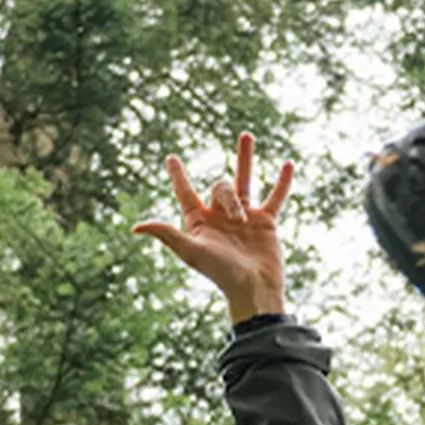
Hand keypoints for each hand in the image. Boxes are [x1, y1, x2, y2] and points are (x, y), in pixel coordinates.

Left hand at [133, 130, 293, 322]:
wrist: (254, 289)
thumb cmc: (221, 273)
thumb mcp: (191, 251)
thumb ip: (167, 234)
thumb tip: (136, 227)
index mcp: (201, 223)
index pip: (186, 193)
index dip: (178, 176)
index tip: (171, 158)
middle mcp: (221, 218)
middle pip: (220, 187)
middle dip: (229, 197)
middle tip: (238, 218)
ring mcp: (245, 218)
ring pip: (243, 180)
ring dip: (244, 157)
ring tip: (245, 134)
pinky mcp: (266, 222)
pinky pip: (275, 196)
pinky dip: (282, 182)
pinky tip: (288, 165)